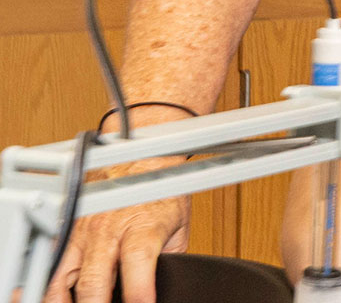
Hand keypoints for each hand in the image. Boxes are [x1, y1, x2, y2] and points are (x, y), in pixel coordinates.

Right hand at [44, 174, 188, 302]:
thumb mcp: (178, 229)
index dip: (139, 292)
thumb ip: (168, 261)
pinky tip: (61, 295)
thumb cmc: (161, 194)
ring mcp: (82, 232)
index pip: (138, 263)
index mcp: (141, 228)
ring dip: (65, 300)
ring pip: (61, 277)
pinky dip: (53, 284)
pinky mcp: (67, 231)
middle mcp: (107, 230)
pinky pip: (52, 264)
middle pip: (93, 279)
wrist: (140, 162)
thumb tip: (162, 287)